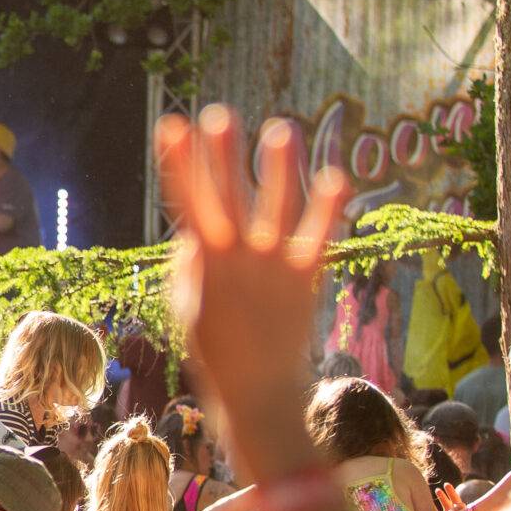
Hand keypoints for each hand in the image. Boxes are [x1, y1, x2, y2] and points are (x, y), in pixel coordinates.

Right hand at [153, 108, 350, 469]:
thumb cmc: (218, 354)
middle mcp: (237, 260)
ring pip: (275, 209)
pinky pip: (318, 238)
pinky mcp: (305, 280)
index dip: (180, 163)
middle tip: (219, 115)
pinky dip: (328, 209)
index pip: (187, 202)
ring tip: (282, 129)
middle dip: (220, 155)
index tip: (173, 126)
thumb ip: (187, 267)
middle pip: (227, 197)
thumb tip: (190, 230)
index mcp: (203, 265)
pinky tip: (338, 177)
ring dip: (277, 170)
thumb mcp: (187, 310)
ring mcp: (272, 268)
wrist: (259, 395)